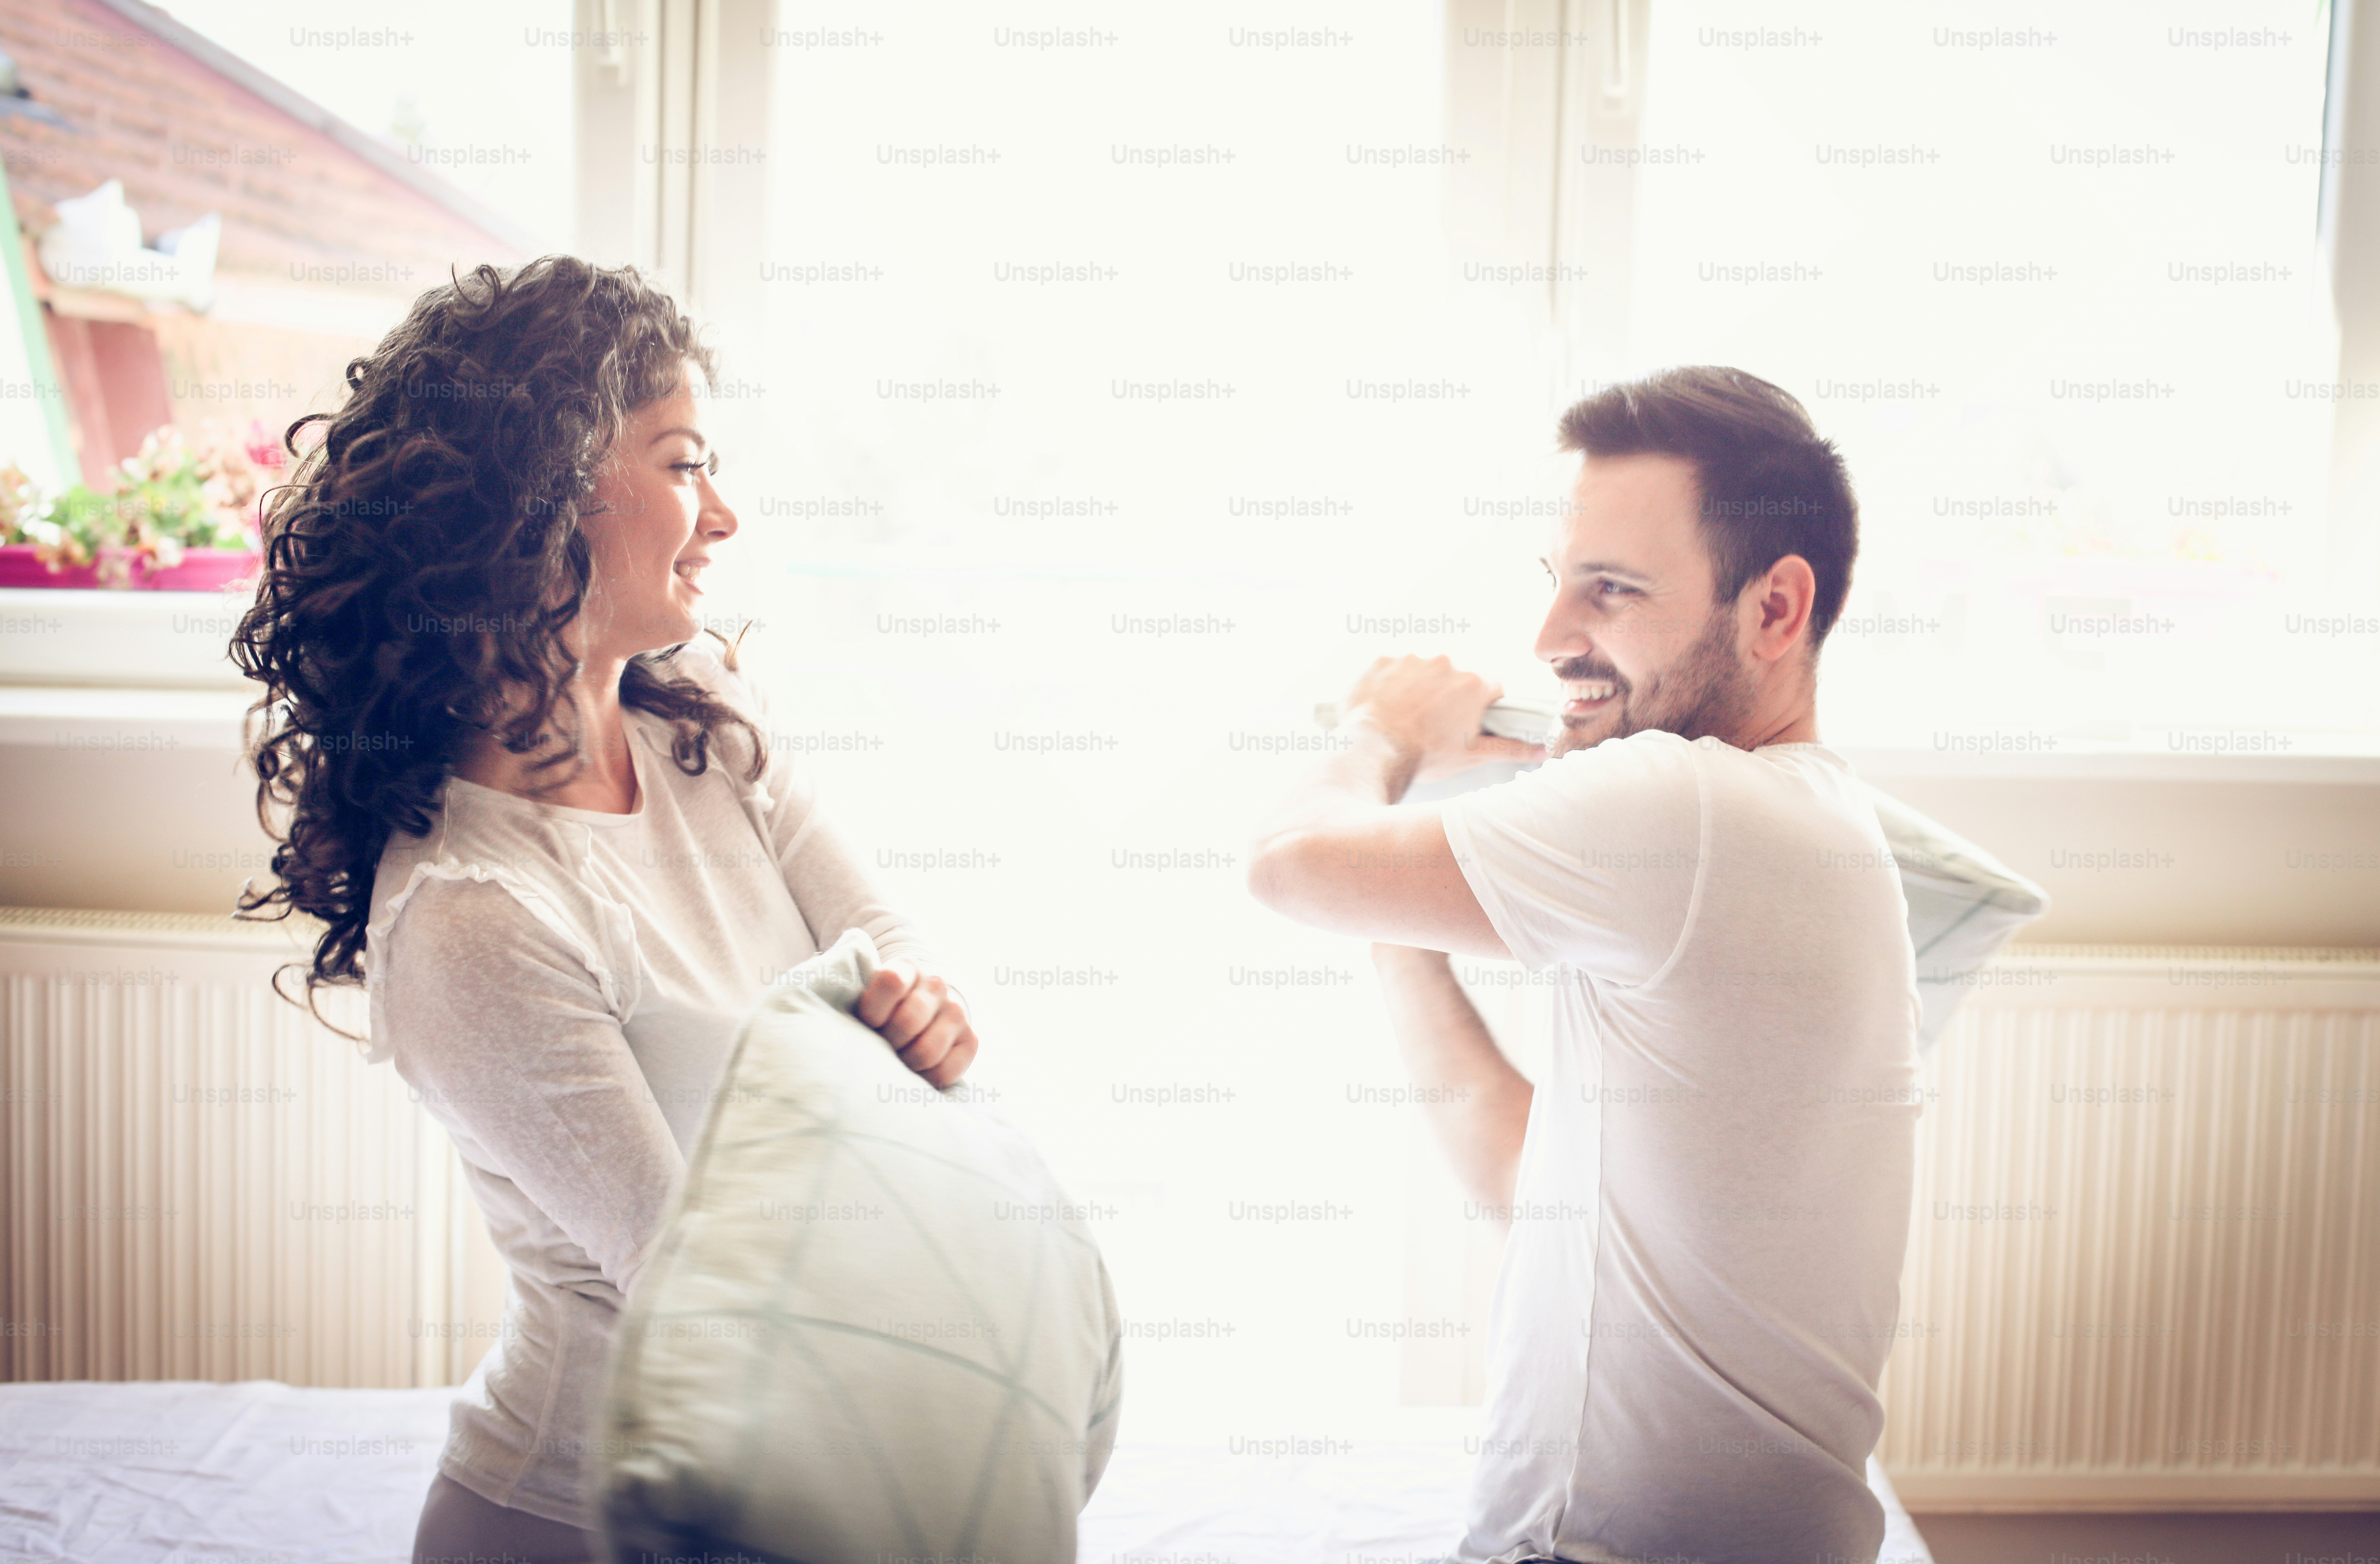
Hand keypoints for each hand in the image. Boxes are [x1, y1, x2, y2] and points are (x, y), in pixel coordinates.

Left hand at [855, 961, 978, 1087]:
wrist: (918, 1014)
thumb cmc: (881, 1011)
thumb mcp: (866, 997)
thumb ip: (852, 998)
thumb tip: (836, 1023)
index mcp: (907, 967)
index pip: (891, 982)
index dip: (873, 1010)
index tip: (867, 1023)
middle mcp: (936, 985)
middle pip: (908, 1021)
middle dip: (888, 1043)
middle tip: (880, 1049)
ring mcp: (956, 1012)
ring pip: (927, 1050)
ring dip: (906, 1063)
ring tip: (896, 1061)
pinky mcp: (970, 1039)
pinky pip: (946, 1070)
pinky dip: (926, 1078)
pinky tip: (916, 1071)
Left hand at [1341, 655, 1546, 784]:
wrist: (1373, 753)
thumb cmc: (1425, 756)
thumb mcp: (1472, 756)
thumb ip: (1511, 749)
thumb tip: (1543, 751)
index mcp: (1472, 683)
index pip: (1490, 686)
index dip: (1482, 704)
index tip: (1469, 718)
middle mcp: (1444, 662)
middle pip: (1455, 676)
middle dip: (1448, 695)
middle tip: (1433, 722)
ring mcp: (1411, 658)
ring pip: (1423, 669)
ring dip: (1418, 686)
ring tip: (1406, 715)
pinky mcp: (1382, 660)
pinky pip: (1392, 666)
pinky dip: (1390, 682)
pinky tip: (1386, 705)